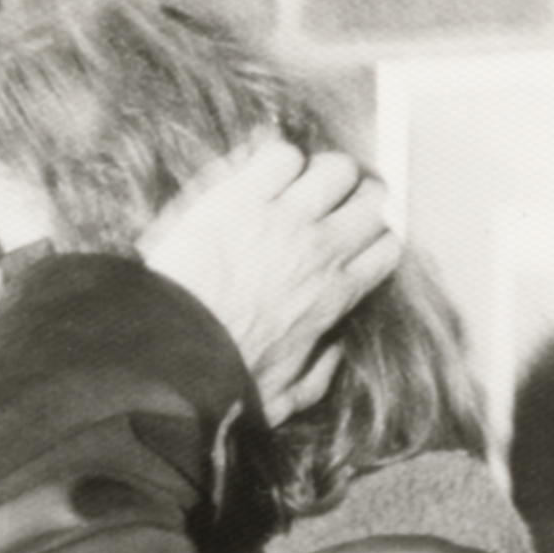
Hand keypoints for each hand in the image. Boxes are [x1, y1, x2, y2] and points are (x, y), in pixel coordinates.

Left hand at [136, 135, 401, 424]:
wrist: (165, 350)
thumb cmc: (217, 378)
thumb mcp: (282, 398)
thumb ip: (318, 377)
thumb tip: (336, 348)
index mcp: (335, 295)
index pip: (388, 247)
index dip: (376, 237)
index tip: (356, 238)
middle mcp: (320, 249)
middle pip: (374, 200)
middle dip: (360, 197)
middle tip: (333, 202)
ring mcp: (282, 218)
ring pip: (336, 168)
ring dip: (323, 172)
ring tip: (298, 185)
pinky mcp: (240, 196)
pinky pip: (281, 154)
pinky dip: (276, 159)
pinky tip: (257, 178)